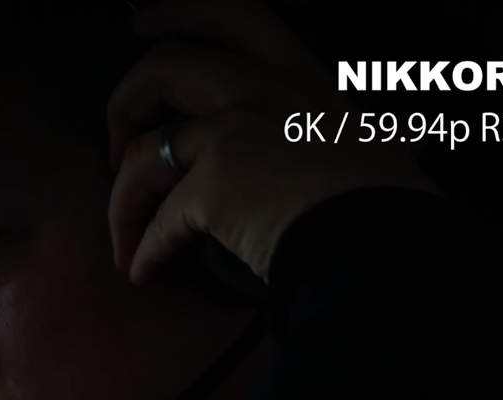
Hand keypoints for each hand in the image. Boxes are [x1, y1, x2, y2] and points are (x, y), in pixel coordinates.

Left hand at [107, 0, 439, 282]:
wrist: (385, 247)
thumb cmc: (387, 211)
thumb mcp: (369, 147)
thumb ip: (329, 139)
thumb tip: (327, 164)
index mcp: (306, 77)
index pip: (235, 15)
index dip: (179, 13)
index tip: (143, 25)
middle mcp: (266, 91)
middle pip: (164, 67)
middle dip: (123, 105)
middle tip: (116, 148)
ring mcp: (236, 132)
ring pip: (145, 153)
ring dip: (123, 202)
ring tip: (125, 241)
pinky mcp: (215, 184)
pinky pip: (157, 217)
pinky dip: (144, 248)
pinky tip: (145, 270)